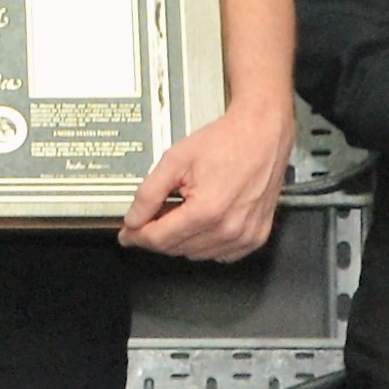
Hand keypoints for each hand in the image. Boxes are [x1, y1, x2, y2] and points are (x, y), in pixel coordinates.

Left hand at [121, 95, 293, 260]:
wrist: (262, 133)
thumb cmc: (227, 141)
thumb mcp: (175, 160)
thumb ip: (148, 193)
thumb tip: (134, 218)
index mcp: (206, 211)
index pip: (159, 239)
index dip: (136, 236)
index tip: (127, 233)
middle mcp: (228, 228)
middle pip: (175, 249)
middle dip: (158, 235)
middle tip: (153, 214)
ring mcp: (244, 236)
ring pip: (195, 255)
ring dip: (181, 239)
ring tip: (182, 210)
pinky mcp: (255, 238)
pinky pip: (220, 254)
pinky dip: (205, 243)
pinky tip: (203, 221)